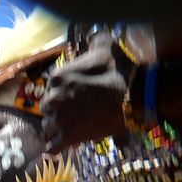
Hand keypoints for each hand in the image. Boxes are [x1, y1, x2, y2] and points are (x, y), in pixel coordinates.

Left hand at [42, 32, 132, 153]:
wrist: (134, 98)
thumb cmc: (121, 72)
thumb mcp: (107, 48)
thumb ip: (95, 39)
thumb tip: (93, 34)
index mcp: (57, 77)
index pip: (51, 89)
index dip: (61, 93)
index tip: (73, 97)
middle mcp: (52, 99)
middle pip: (48, 109)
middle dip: (58, 111)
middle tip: (73, 113)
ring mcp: (58, 120)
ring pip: (48, 128)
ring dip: (57, 129)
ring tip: (71, 128)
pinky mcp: (67, 138)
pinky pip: (52, 148)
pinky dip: (56, 147)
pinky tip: (63, 145)